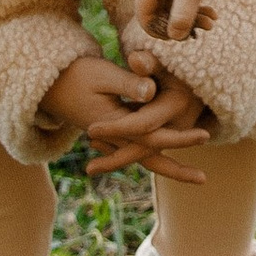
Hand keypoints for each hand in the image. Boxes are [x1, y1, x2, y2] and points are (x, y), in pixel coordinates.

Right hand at [43, 50, 213, 185]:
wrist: (51, 85)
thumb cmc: (77, 75)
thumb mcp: (102, 74)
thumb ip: (128, 82)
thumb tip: (152, 91)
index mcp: (115, 125)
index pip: (153, 135)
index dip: (179, 137)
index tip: (204, 135)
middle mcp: (115, 138)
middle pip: (150, 158)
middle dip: (176, 170)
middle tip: (204, 180)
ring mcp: (113, 138)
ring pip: (145, 156)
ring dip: (169, 165)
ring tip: (196, 177)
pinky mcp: (115, 133)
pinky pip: (139, 147)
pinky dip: (157, 152)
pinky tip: (176, 154)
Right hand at [130, 0, 216, 46]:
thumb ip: (182, 17)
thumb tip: (175, 37)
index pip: (144, 13)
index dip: (157, 29)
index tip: (176, 37)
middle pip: (160, 10)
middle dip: (181, 22)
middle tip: (203, 28)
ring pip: (173, 5)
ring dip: (192, 15)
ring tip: (211, 22)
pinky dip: (194, 6)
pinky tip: (212, 14)